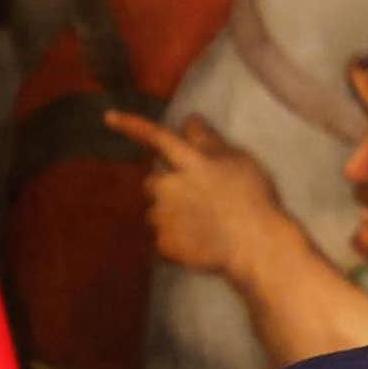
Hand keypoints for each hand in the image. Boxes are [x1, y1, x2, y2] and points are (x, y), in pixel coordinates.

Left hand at [105, 112, 291, 276]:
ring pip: (157, 212)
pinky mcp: (166, 243)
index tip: (109, 118)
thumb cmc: (255, 202)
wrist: (258, 249)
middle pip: (153, 181)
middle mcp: (170, 185)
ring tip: (202, 228)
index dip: (133, 126)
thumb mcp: (240, 162)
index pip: (157, 137)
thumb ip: (210, 141)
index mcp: (189, 163)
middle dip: (167, 188)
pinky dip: (176, 242)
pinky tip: (200, 245)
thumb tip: (189, 119)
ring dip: (171, 216)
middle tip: (197, 202)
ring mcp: (165, 215)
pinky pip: (163, 240)